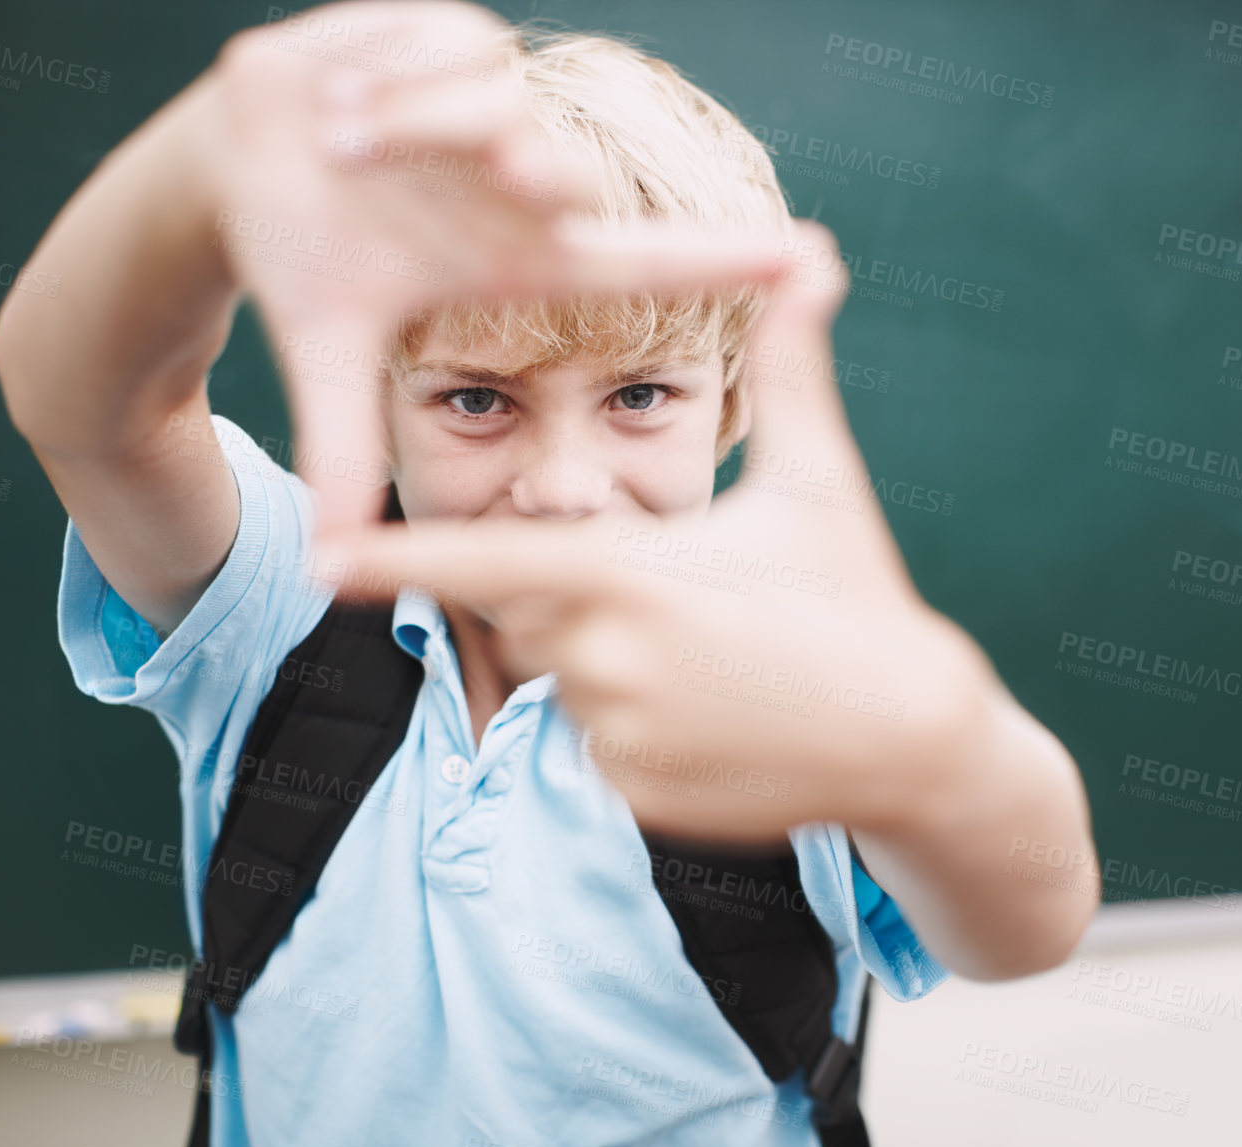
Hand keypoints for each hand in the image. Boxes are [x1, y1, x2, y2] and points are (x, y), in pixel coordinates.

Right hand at [195, 0, 786, 537]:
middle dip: (536, 169)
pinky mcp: (451, 33)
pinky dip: (380, 76)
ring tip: (342, 146)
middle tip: (517, 176)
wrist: (239, 161)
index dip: (721, 261)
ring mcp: (494, 104)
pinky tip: (340, 103)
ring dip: (406, 125)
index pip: (640, 261)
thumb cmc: (308, 254)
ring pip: (490, 103)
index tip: (805, 257)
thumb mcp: (326, 348)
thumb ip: (342, 446)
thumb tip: (325, 564)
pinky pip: (439, 47)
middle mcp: (522, 179)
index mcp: (516, 254)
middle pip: (560, 172)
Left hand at [315, 221, 995, 841]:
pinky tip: (722, 718)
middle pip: (532, 615)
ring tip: (718, 661)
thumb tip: (812, 255)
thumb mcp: (821, 480)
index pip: (483, 560)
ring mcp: (615, 736)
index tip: (326, 555)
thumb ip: (792, 368)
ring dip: (616, 662)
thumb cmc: (861, 597)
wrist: (915, 741)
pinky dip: (641, 727)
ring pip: (568, 682)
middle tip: (683, 601)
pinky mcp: (633, 796)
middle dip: (580, 595)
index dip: (397, 555)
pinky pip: (601, 746)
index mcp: (628, 573)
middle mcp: (603, 659)